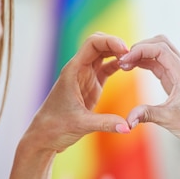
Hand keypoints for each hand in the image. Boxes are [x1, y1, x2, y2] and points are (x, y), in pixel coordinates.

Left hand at [24, 33, 131, 153]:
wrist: (44, 136)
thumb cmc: (55, 127)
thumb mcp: (82, 125)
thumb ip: (106, 123)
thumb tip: (128, 127)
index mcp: (73, 71)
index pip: (92, 44)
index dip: (110, 41)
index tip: (126, 49)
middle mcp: (78, 69)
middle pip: (99, 44)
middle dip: (115, 44)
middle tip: (133, 54)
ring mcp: (85, 76)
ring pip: (103, 54)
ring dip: (117, 53)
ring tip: (134, 60)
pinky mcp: (91, 85)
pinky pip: (106, 68)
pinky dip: (117, 65)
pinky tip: (129, 68)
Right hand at [119, 35, 179, 153]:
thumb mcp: (168, 119)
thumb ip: (145, 115)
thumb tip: (126, 121)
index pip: (160, 49)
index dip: (139, 50)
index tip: (124, 60)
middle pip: (160, 43)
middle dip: (140, 48)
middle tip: (123, 61)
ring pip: (160, 51)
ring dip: (142, 54)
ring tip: (125, 64)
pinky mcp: (178, 80)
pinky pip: (161, 63)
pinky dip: (146, 62)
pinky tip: (134, 68)